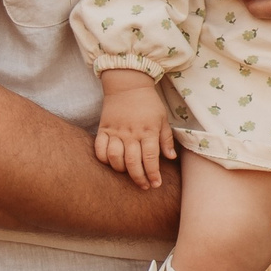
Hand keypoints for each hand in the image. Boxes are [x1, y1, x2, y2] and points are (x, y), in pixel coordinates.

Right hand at [94, 75, 175, 189]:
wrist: (127, 84)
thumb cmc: (148, 103)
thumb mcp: (163, 119)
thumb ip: (166, 139)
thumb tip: (171, 158)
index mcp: (148, 130)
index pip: (150, 158)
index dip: (153, 174)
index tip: (156, 184)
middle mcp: (131, 133)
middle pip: (133, 162)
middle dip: (139, 178)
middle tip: (144, 186)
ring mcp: (115, 131)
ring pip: (115, 157)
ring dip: (121, 170)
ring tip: (128, 174)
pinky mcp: (103, 128)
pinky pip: (99, 148)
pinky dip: (104, 159)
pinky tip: (111, 163)